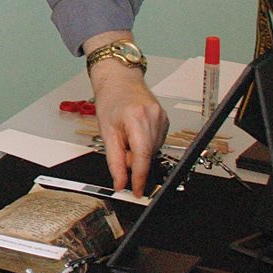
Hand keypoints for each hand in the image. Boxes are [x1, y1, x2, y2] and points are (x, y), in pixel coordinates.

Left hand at [89, 59, 167, 194]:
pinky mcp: (166, 120)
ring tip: (127, 137)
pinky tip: (136, 134)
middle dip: (136, 162)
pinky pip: (156, 142)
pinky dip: (145, 145)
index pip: (142, 155)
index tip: (137, 191)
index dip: (140, 177)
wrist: (119, 80)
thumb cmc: (111, 100)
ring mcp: (163, 118)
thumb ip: (115, 161)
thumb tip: (120, 183)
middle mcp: (154, 117)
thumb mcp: (107, 132)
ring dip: (140, 153)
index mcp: (137, 118)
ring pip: (153, 150)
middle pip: (148, 155)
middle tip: (123, 152)